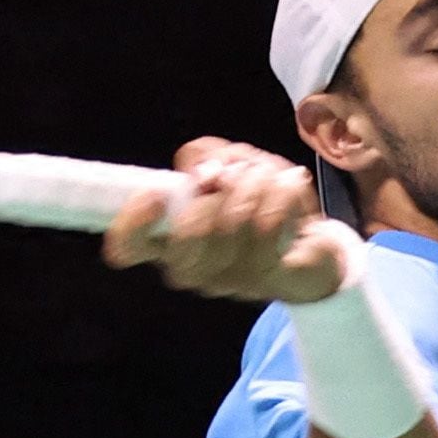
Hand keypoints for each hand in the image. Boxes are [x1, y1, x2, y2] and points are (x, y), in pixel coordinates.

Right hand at [105, 137, 355, 305]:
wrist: (310, 240)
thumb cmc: (255, 200)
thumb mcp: (222, 162)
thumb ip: (202, 156)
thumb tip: (205, 173)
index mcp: (168, 241)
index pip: (127, 246)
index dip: (133, 222)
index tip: (156, 195)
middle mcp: (192, 269)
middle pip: (186, 234)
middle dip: (217, 187)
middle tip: (236, 175)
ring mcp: (230, 281)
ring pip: (233, 220)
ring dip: (255, 181)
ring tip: (269, 177)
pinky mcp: (270, 279)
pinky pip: (269, 226)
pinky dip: (282, 193)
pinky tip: (289, 188)